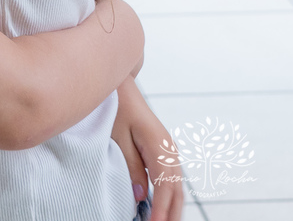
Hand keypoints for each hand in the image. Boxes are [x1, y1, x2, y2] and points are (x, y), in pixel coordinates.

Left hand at [112, 78, 183, 220]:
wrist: (121, 84)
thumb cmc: (116, 106)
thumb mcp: (117, 136)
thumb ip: (130, 165)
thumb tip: (141, 195)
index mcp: (160, 147)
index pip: (166, 188)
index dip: (161, 211)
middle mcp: (170, 151)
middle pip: (177, 191)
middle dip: (172, 214)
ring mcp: (169, 150)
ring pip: (177, 186)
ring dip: (172, 207)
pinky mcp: (162, 150)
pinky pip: (170, 178)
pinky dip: (168, 195)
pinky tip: (161, 207)